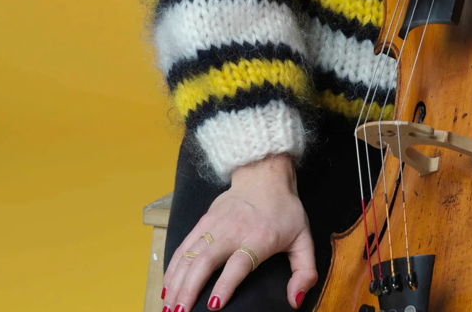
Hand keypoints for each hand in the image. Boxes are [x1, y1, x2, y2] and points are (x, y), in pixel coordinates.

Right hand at [162, 154, 316, 311]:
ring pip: (190, 255)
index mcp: (259, 237)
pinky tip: (167, 287)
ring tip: (169, 308)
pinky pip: (184, 246)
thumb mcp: (303, 237)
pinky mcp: (203, 221)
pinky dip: (173, 268)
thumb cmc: (284, 210)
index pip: (238, 263)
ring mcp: (215, 224)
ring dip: (176, 282)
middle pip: (205, 260)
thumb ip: (304, 271)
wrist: (265, 173)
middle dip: (190, 289)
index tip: (213, 306)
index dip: (225, 285)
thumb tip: (295, 301)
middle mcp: (233, 230)